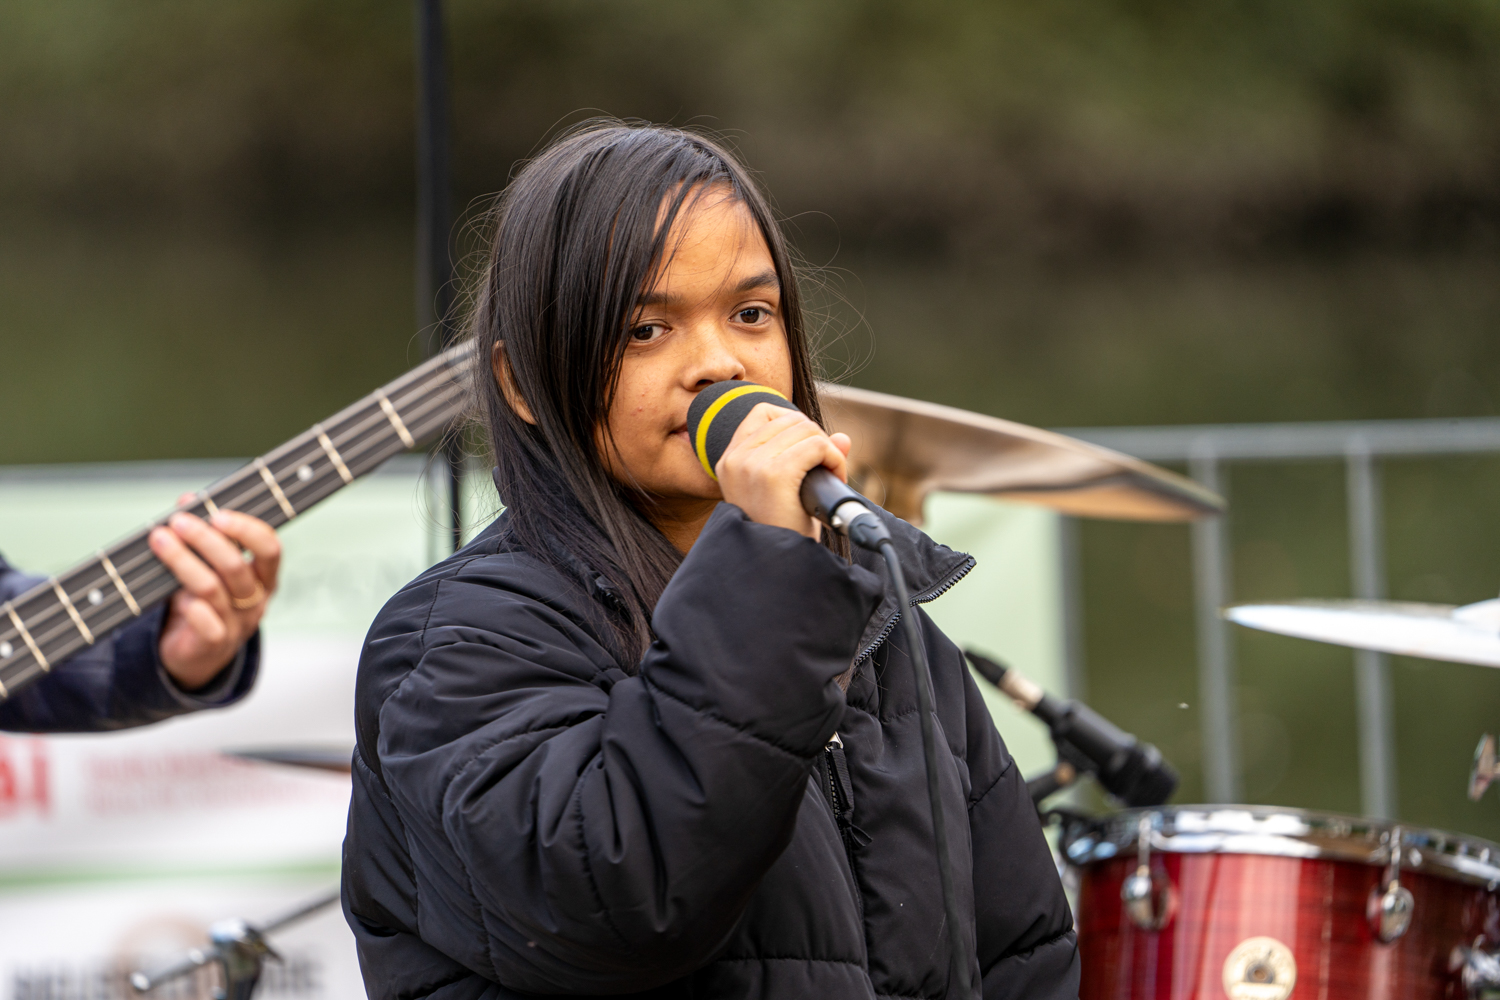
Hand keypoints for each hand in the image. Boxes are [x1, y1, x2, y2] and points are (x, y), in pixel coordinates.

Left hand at [147, 500, 280, 690]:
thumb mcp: (208, 566)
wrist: (195, 653)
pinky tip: (174, 594)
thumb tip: (188, 499)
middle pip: (237, 566)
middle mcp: (255, 600)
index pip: (269, 548)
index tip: (218, 514)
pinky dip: (190, 606)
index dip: (247, 530)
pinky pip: (206, 623)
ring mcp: (237, 624)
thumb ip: (203, 533)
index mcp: (263, 577)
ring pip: (212, 588)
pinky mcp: (214, 644)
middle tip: (179, 522)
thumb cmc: (205, 602)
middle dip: (205, 540)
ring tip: (159, 539)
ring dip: (182, 560)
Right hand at [715, 402, 852, 538]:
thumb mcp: (787, 491)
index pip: (761, 412)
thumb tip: (843, 438)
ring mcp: (752, 465)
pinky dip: (835, 460)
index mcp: (729, 461)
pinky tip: (834, 479)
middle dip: (816, 439)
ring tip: (829, 478)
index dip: (793, 423)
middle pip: (790, 419)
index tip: (806, 451)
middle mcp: (736, 459)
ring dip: (829, 451)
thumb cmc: (782, 534)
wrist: (776, 568)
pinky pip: (817, 446)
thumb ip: (809, 457)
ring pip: (807, 429)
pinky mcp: (774, 475)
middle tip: (825, 471)